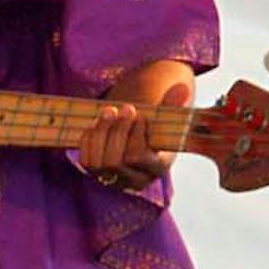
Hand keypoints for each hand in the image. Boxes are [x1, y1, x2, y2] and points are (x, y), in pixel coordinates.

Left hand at [75, 80, 192, 192]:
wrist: (137, 139)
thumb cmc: (154, 128)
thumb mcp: (166, 119)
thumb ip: (173, 106)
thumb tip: (181, 89)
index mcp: (157, 169)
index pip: (138, 158)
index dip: (135, 135)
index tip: (140, 116)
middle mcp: (135, 180)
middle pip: (116, 161)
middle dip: (117, 131)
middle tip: (124, 108)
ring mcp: (114, 179)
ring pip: (98, 163)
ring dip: (101, 132)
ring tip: (109, 111)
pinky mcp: (96, 174)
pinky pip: (86, 161)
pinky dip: (88, 139)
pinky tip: (96, 123)